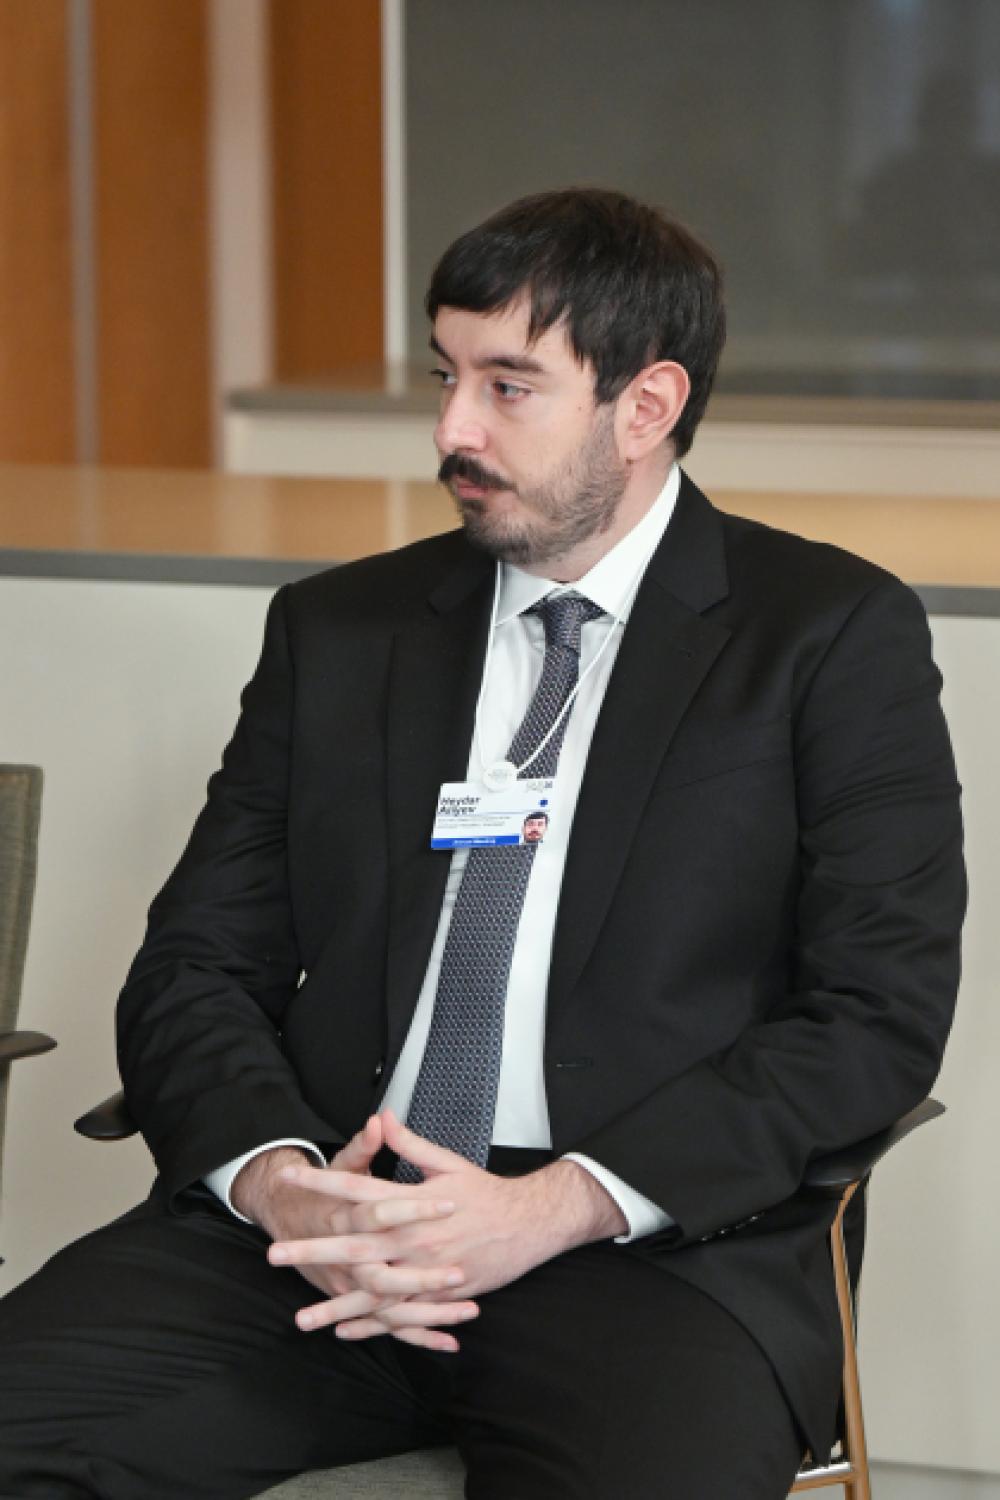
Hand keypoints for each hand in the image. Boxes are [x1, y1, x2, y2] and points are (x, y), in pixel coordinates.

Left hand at [270, 1110, 626, 1338]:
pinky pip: (399, 1314)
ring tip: (301, 1318)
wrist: (528, 1225)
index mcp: (412, 1201)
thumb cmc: (486, 1193)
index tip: (292, 1178)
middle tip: (276, 1254)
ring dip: (335, 1305)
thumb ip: (409, 1144)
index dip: (323, 1182)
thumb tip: (382, 1118)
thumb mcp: (448, 1163)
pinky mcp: (438, 1294)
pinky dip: (371, 1325)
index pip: (358, 1188)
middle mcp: (413, 1237)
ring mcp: (424, 1270)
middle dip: (313, 1250)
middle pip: (354, 1245)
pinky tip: (344, 1331)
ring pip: (372, 1292)